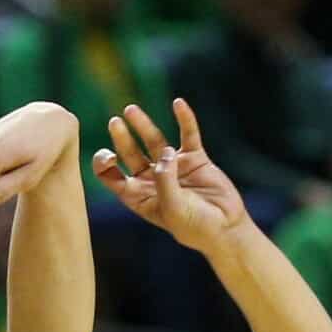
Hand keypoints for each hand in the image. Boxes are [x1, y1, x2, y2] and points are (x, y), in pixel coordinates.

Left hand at [94, 100, 248, 250]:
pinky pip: (188, 134)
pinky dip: (185, 119)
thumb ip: (165, 182)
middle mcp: (152, 179)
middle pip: (130, 153)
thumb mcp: (173, 209)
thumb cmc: (195, 226)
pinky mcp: (194, 159)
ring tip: (131, 110)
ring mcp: (173, 166)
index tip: (110, 156)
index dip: (104, 164)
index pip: (112, 176)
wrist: (226, 227)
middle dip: (121, 138)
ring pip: (154, 141)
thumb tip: (166, 153)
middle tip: (114, 122)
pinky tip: (179, 104)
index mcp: (138, 195)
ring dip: (143, 125)